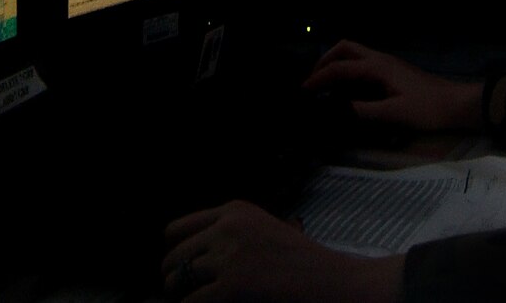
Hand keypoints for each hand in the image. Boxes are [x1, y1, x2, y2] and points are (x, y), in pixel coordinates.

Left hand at [161, 200, 403, 302]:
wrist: (333, 283)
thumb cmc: (304, 266)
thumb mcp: (267, 231)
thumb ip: (233, 236)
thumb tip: (192, 260)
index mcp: (233, 211)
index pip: (176, 230)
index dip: (175, 255)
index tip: (181, 273)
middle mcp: (226, 227)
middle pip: (172, 257)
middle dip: (175, 280)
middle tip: (185, 297)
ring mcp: (228, 255)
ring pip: (176, 281)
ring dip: (181, 299)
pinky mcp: (231, 285)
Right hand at [301, 40, 481, 131]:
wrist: (457, 104)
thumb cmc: (428, 109)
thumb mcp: (394, 114)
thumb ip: (364, 112)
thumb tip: (334, 111)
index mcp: (378, 67)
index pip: (340, 67)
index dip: (319, 78)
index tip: (302, 92)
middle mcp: (380, 60)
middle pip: (345, 49)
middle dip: (325, 61)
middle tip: (312, 82)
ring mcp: (388, 64)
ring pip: (355, 54)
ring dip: (337, 64)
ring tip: (325, 85)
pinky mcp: (393, 72)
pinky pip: (363, 64)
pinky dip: (348, 71)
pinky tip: (347, 90)